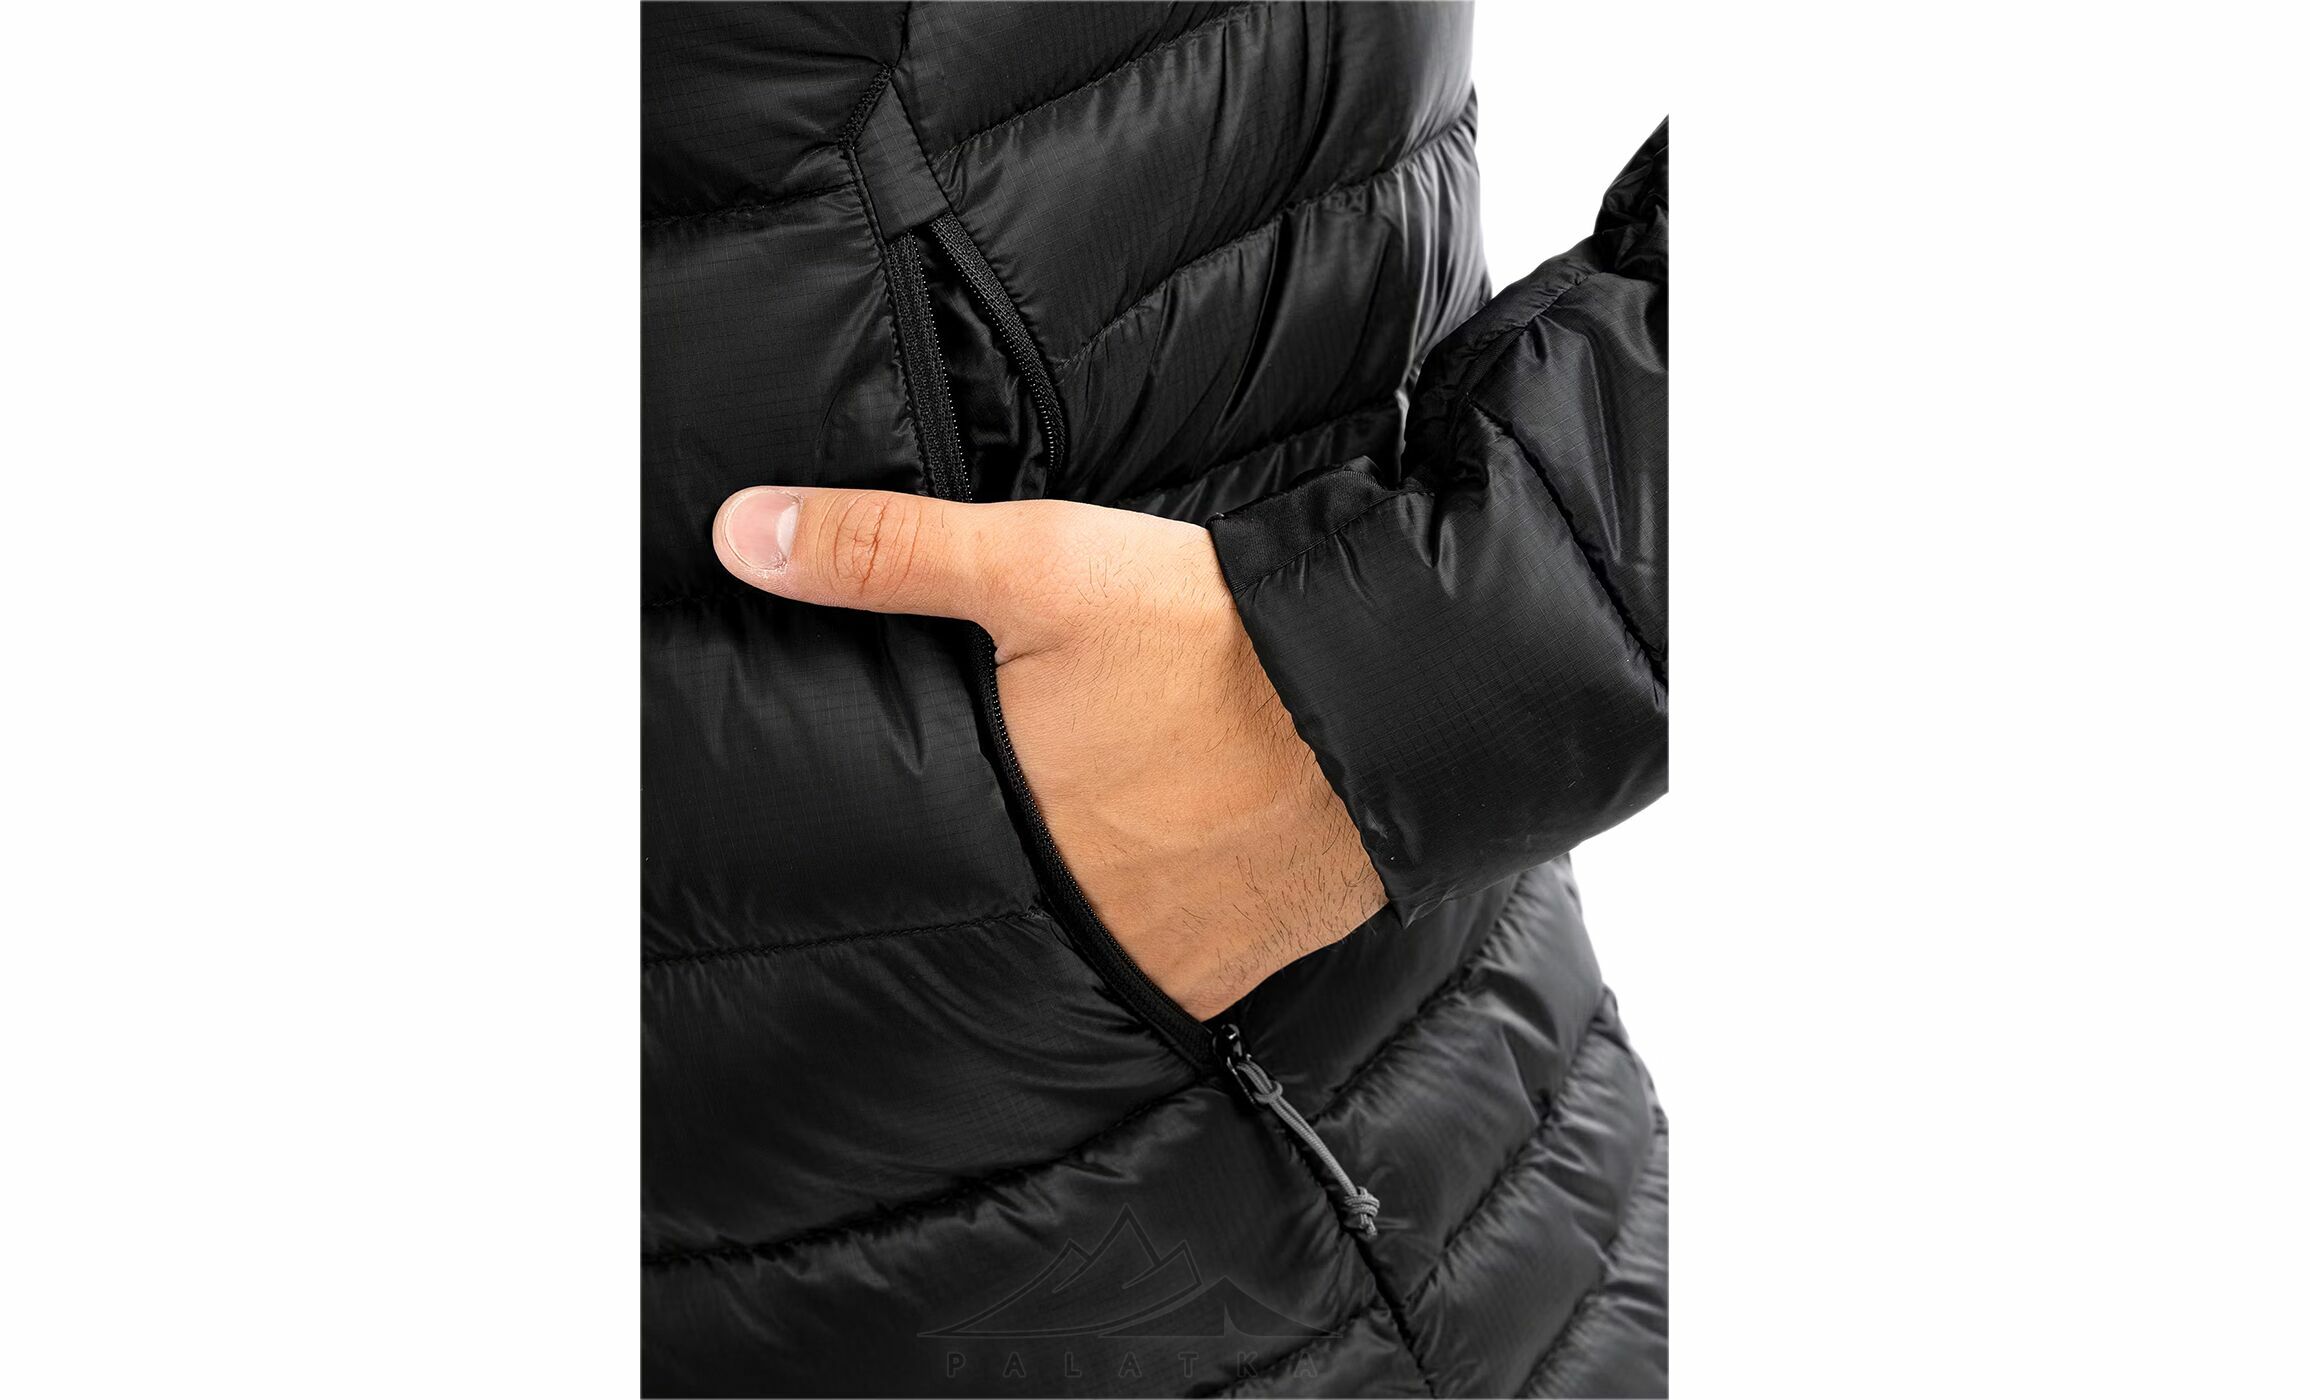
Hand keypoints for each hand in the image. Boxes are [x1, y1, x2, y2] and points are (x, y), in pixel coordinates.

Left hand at [712, 485, 1385, 1018]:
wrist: (1396, 709)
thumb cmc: (1220, 643)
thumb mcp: (1043, 569)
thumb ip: (888, 552)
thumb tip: (740, 536)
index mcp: (1007, 829)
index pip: (898, 862)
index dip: (871, 849)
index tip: (837, 843)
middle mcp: (1071, 914)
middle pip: (987, 915)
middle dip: (966, 883)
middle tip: (954, 845)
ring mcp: (1151, 956)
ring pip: (1067, 949)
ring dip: (1053, 915)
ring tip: (1051, 864)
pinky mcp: (1223, 971)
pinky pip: (1151, 968)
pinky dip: (1135, 936)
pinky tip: (1141, 887)